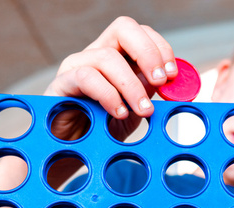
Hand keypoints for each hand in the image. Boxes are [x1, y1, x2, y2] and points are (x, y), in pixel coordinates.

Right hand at [45, 16, 177, 140]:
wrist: (72, 152)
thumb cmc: (102, 130)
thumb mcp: (133, 113)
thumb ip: (148, 95)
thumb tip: (164, 80)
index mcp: (117, 57)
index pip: (140, 34)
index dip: (160, 49)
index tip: (172, 75)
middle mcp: (96, 55)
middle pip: (124, 29)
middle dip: (148, 53)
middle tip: (160, 81)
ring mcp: (76, 66)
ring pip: (107, 57)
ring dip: (132, 85)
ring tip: (143, 110)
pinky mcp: (61, 83)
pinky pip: (86, 77)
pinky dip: (109, 95)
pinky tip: (119, 112)